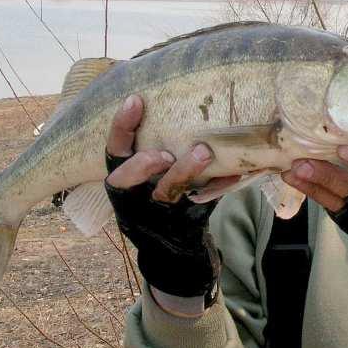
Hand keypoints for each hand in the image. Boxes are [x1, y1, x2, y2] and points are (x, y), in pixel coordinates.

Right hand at [104, 95, 220, 300]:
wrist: (172, 251)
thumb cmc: (158, 194)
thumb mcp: (146, 176)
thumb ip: (153, 146)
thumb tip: (180, 96)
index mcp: (121, 179)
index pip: (113, 150)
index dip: (121, 127)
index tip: (135, 100)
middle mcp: (132, 197)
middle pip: (127, 178)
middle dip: (144, 164)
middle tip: (163, 153)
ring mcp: (157, 213)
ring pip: (166, 192)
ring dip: (184, 171)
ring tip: (202, 152)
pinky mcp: (184, 223)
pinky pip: (201, 202)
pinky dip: (218, 185)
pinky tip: (233, 173)